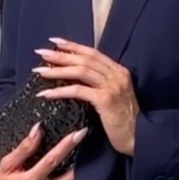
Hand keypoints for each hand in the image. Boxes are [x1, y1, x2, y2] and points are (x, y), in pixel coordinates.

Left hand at [35, 39, 139, 155]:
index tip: (55, 42)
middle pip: (85, 59)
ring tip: (40, 71)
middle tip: (41, 53)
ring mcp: (112, 86)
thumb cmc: (124, 120)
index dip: (73, 46)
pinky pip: (79, 91)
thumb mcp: (114, 96)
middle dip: (61, 55)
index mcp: (118, 71)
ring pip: (80, 71)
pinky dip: (61, 91)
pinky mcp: (106, 100)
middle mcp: (117, 75)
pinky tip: (47, 94)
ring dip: (58, 70)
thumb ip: (100, 84)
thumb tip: (74, 75)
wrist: (138, 137)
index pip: (92, 53)